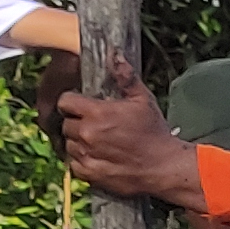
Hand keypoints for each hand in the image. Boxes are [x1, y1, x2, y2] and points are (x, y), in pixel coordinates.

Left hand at [55, 63, 200, 206]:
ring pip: (69, 145)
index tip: (80, 105)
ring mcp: (87, 155)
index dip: (72, 102)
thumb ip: (125, 77)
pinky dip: (82, 161)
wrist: (164, 168)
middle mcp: (87, 134)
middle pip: (66, 124)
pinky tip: (97, 157)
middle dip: (77, 123)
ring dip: (79, 142)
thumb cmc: (155, 133)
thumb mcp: (143, 100)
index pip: (65, 101)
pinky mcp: (90, 174)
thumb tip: (115, 54)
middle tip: (94, 125)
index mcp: (97, 113)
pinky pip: (74, 164)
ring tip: (97, 142)